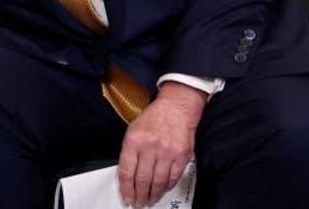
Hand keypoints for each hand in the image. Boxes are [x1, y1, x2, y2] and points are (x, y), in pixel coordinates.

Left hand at [117, 82, 205, 207]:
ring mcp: (167, 152)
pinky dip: (166, 187)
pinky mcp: (181, 156)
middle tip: (138, 203)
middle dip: (139, 195)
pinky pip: (172, 177)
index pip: (127, 171)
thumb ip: (129, 152)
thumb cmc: (153, 118)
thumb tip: (127, 175)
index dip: (126, 188)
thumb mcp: (133, 130)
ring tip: (149, 200)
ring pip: (158, 182)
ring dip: (153, 194)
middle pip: (143, 179)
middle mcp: (150, 147)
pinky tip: (162, 190)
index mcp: (134, 140)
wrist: (176, 108)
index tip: (127, 198)